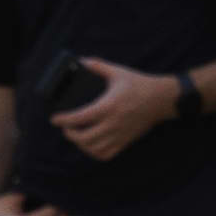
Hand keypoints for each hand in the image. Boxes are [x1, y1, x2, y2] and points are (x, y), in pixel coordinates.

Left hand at [52, 57, 186, 165]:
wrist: (161, 99)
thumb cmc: (139, 84)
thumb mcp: (118, 71)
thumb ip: (98, 66)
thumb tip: (81, 61)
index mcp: (109, 105)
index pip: (81, 117)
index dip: (65, 120)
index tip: (54, 119)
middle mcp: (113, 123)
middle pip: (85, 138)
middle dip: (70, 135)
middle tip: (64, 128)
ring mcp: (120, 135)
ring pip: (95, 149)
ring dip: (81, 145)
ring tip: (75, 136)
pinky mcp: (125, 141)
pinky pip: (107, 154)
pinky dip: (95, 153)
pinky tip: (90, 145)